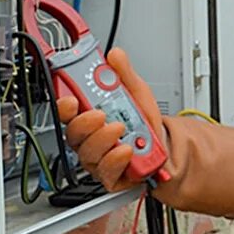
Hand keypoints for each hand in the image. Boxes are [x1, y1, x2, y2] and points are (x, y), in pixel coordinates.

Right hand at [57, 48, 233, 220]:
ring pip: (89, 154)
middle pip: (75, 135)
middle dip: (85, 124)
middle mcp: (92, 140)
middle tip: (101, 114)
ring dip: (103, 141)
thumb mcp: (138, 94)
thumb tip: (115, 55)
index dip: (64, 106)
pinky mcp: (114, 177)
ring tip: (121, 130)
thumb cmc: (148, 125)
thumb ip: (124, 74)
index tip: (71, 100)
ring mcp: (101, 160)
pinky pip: (107, 173)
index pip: (68, 112)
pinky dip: (116, 160)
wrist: (170, 150)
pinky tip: (126, 150)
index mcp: (92, 117)